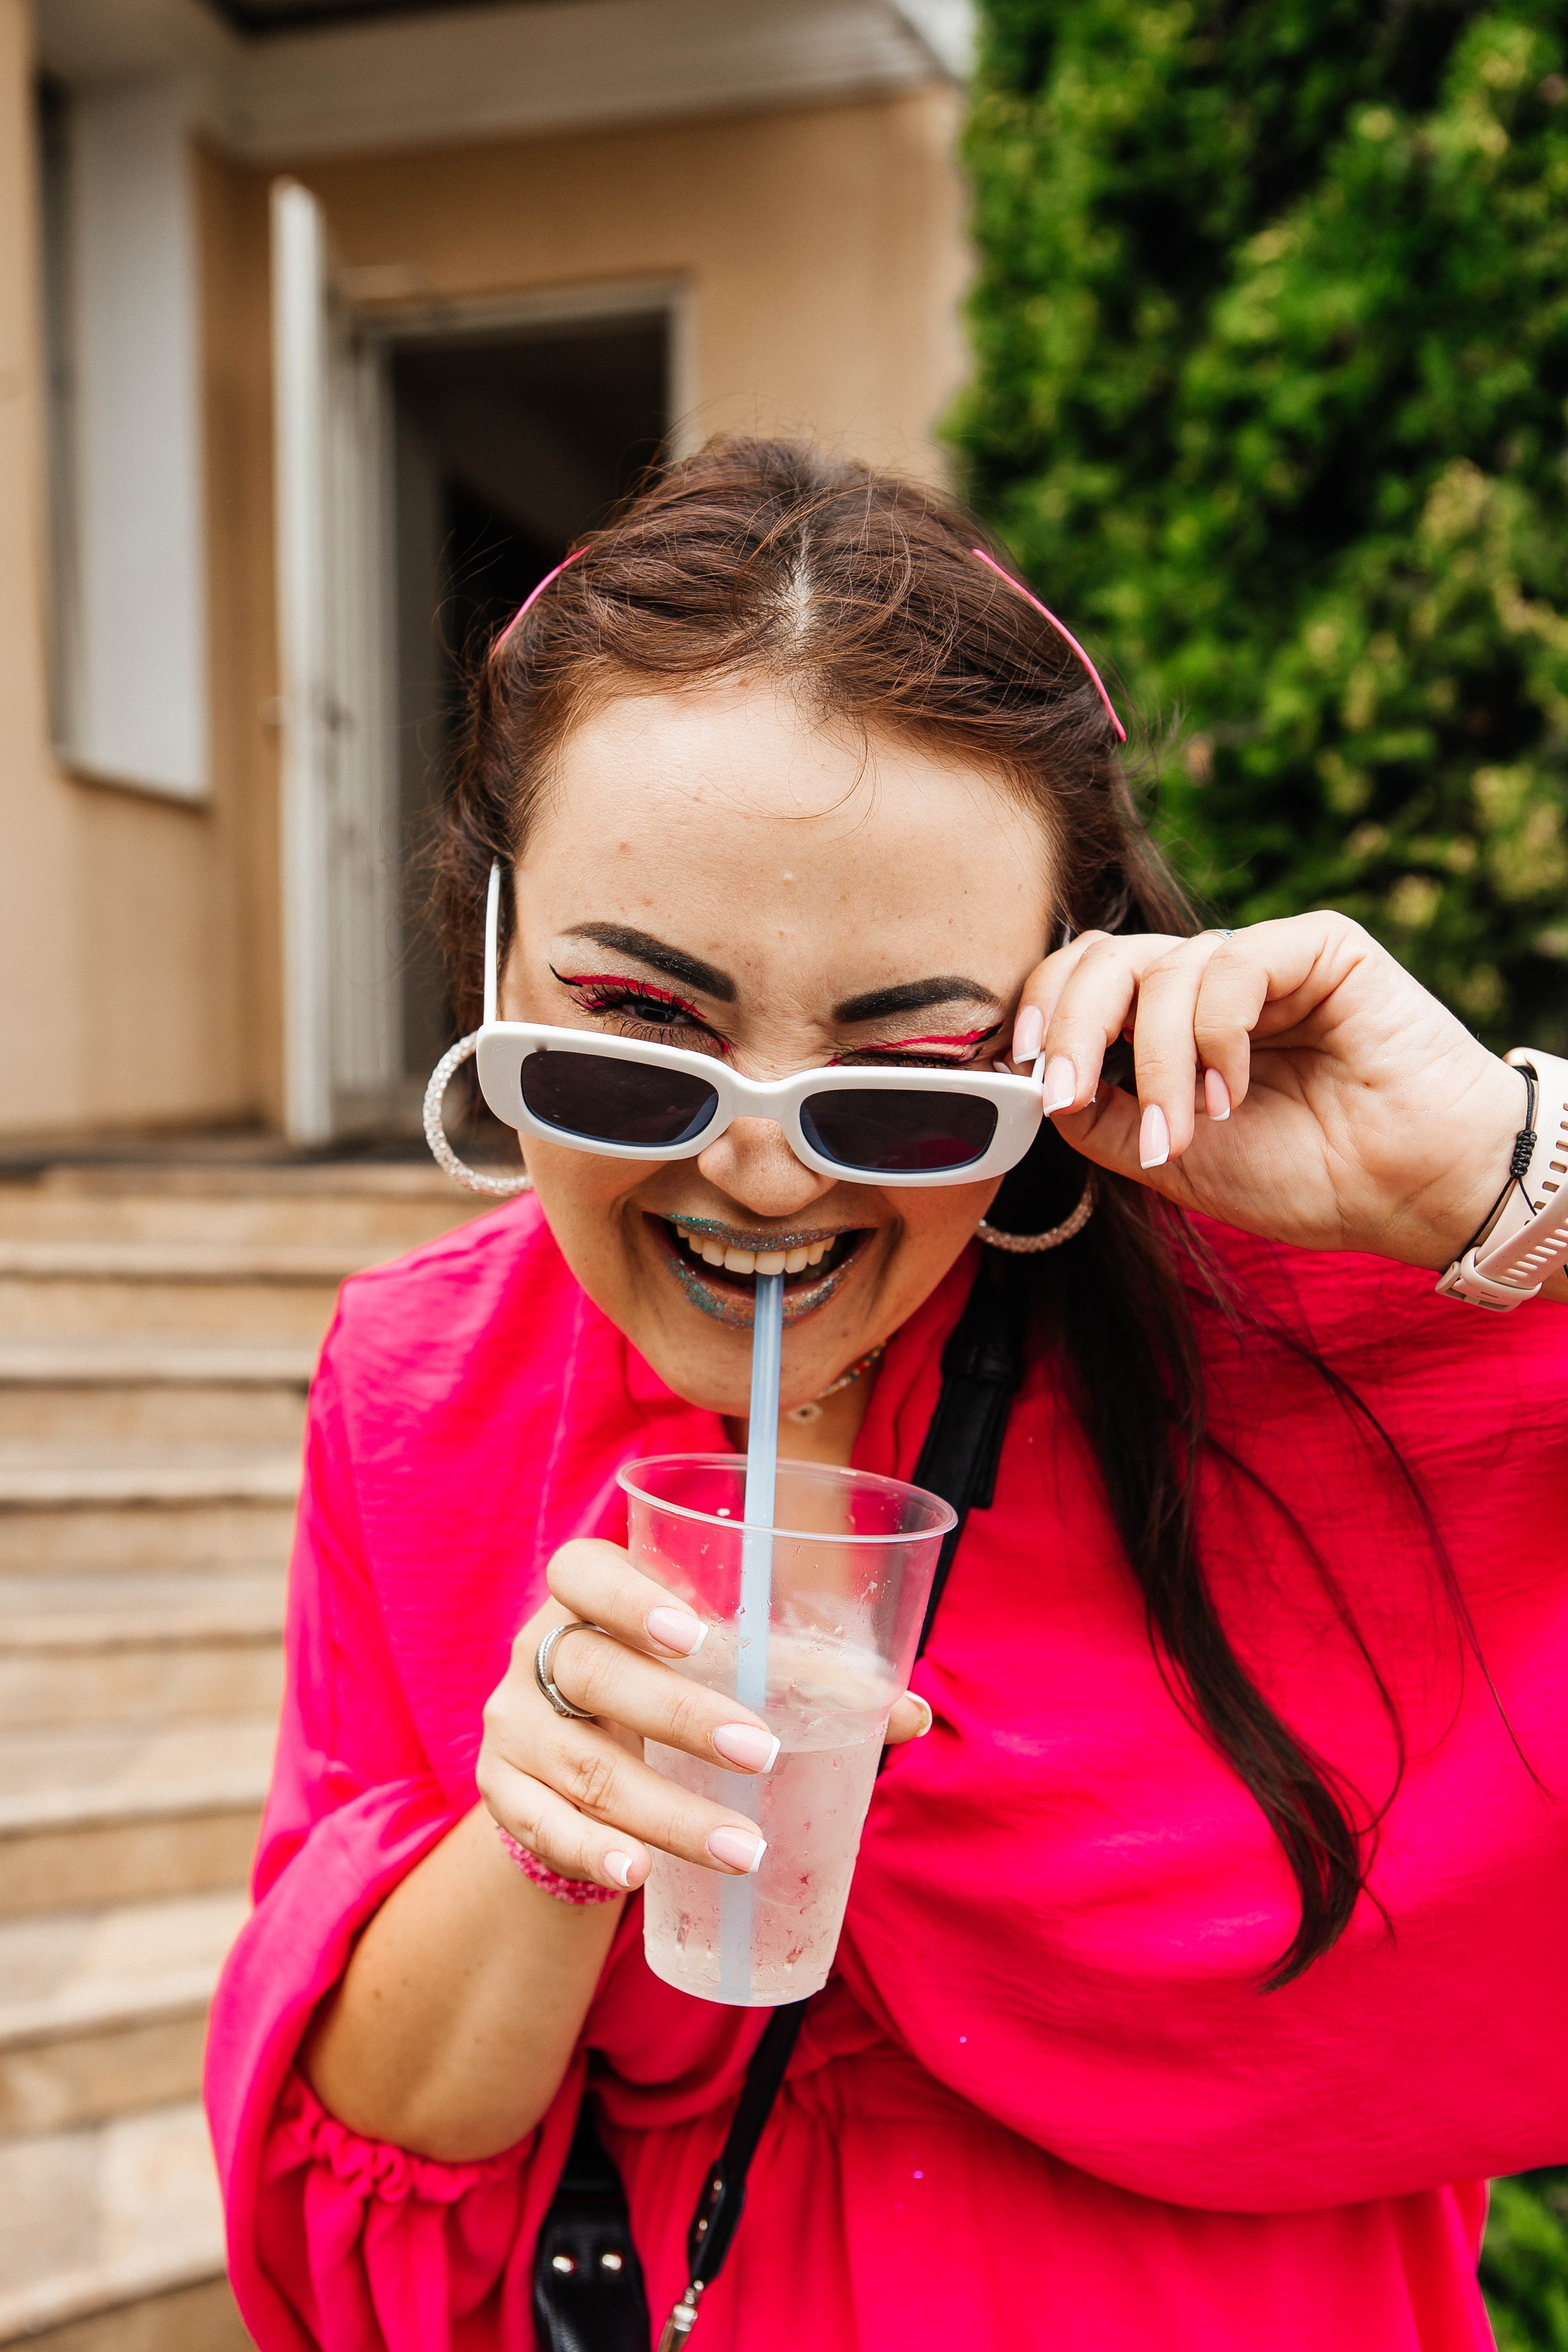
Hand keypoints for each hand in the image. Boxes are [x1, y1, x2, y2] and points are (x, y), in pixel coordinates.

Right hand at [478, 1538, 932, 1894]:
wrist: (574, 1757)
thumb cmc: (667, 1687)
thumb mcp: (720, 1669)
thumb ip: (805, 1680)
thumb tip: (910, 1714)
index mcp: (588, 1594)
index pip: (584, 1572)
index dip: (631, 1596)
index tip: (694, 1633)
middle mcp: (539, 1650)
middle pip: (592, 1672)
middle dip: (679, 1715)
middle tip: (761, 1753)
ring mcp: (514, 1724)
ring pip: (580, 1763)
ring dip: (664, 1810)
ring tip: (741, 1848)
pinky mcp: (504, 1792)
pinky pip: (540, 1825)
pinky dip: (590, 1851)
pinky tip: (638, 1873)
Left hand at [1013, 913, 1527, 1272]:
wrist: (1410, 1191)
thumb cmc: (1305, 1177)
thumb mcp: (1170, 1159)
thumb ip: (1098, 1114)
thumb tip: (1027, 1079)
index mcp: (1168, 1026)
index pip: (1080, 983)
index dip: (1039, 1014)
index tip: (1025, 1074)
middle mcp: (1208, 983)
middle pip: (1101, 959)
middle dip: (1068, 1027)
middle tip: (1066, 1093)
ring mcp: (1260, 960)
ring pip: (1159, 969)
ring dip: (1156, 1063)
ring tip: (1187, 1131)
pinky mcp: (1316, 944)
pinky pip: (1228, 966)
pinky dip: (1213, 1036)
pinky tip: (1234, 1091)